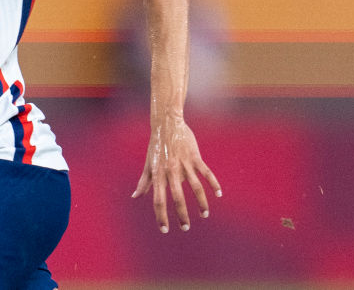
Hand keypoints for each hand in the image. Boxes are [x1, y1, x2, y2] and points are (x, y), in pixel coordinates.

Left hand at [132, 115, 220, 232]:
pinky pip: (206, 173)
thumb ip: (143, 182)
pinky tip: (218, 194)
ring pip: (195, 187)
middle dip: (182, 215)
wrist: (167, 124)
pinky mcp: (195, 157)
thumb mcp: (148, 164)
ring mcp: (184, 164)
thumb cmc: (156, 146)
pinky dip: (214, 184)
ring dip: (201, 203)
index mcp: (158, 174)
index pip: (158, 199)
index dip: (161, 215)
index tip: (164, 229)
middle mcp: (171, 171)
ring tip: (204, 215)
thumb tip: (135, 196)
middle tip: (185, 228)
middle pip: (177, 197)